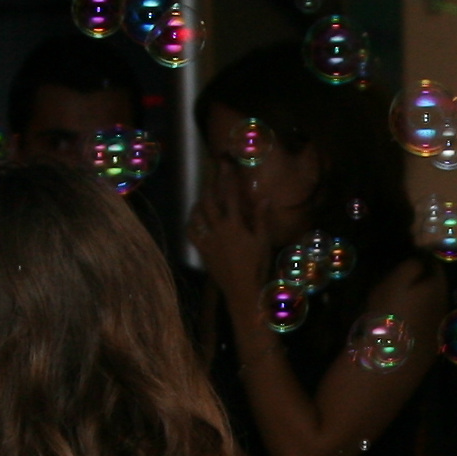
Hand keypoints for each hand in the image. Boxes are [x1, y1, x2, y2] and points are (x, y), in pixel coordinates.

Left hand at [189, 152, 266, 300]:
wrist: (242, 291)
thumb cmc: (257, 267)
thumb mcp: (264, 241)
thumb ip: (261, 219)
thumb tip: (264, 198)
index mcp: (235, 225)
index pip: (230, 195)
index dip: (227, 177)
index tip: (227, 164)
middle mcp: (218, 229)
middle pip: (209, 200)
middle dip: (210, 183)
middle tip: (212, 172)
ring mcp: (208, 240)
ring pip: (198, 214)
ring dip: (200, 200)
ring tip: (204, 192)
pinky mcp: (203, 250)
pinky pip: (192, 232)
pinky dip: (192, 221)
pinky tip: (194, 217)